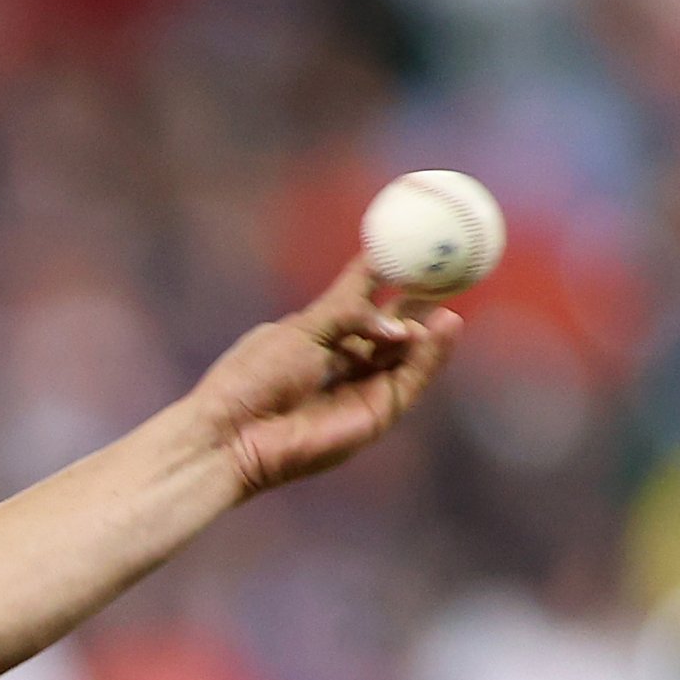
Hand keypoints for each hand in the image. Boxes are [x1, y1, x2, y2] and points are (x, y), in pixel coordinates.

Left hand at [191, 255, 461, 497]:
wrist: (231, 435)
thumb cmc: (252, 379)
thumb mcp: (301, 330)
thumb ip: (349, 312)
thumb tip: (395, 319)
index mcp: (314, 336)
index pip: (358, 299)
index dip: (384, 273)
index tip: (410, 244)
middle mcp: (340, 363)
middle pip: (391, 330)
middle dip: (420, 303)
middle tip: (449, 272)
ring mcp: (359, 391)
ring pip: (407, 355)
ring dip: (428, 330)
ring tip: (448, 304)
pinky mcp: (373, 416)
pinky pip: (410, 381)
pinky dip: (430, 355)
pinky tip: (445, 327)